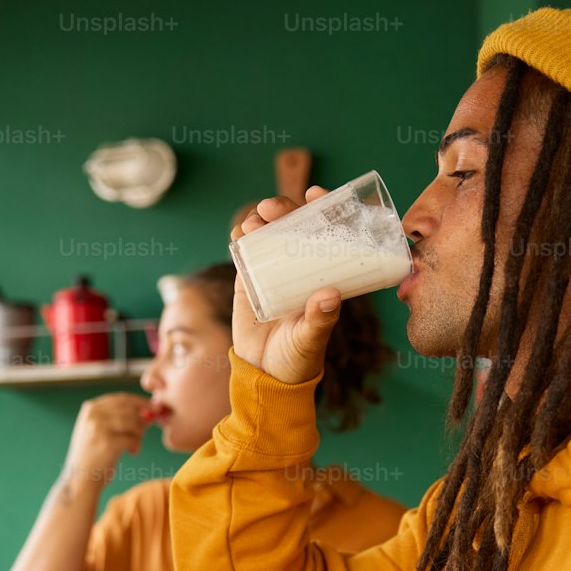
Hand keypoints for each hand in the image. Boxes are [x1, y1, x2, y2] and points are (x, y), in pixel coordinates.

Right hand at [63, 393, 150, 487]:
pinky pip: (133, 439)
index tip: (154, 408)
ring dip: (139, 435)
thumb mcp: (101, 431)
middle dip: (142, 419)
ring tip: (134, 446)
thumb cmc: (94, 455)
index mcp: (91, 408)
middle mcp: (93, 414)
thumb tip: (149, 412)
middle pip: (130, 409)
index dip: (141, 402)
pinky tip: (132, 453)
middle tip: (146, 430)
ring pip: (133, 423)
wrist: (80, 478)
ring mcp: (99, 427)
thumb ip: (120, 419)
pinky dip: (136, 446)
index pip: (122, 398)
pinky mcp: (108, 442)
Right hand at [230, 187, 342, 384]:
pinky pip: (244, 251)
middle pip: (293, 224)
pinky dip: (240, 238)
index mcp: (322, 274)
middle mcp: (299, 266)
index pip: (327, 232)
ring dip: (260, 218)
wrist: (265, 376)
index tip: (316, 194)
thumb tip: (330, 296)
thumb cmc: (298, 358)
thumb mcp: (312, 339)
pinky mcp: (248, 280)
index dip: (323, 207)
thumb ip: (320, 320)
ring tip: (256, 220)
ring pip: (267, 232)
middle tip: (274, 208)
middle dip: (284, 208)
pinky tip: (240, 232)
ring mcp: (272, 270)